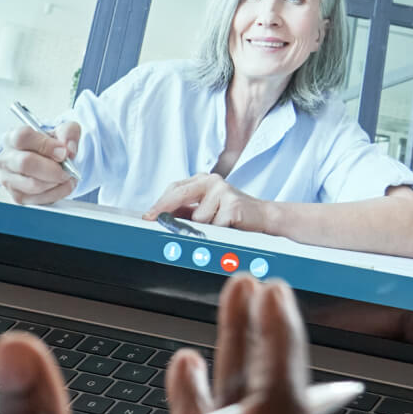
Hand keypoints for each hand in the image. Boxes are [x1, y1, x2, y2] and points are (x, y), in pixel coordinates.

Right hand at [0, 120, 81, 205]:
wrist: (45, 162)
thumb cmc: (49, 146)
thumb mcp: (62, 132)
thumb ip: (68, 133)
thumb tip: (69, 150)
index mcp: (12, 138)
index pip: (22, 137)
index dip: (45, 145)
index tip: (63, 151)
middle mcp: (5, 159)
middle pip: (25, 163)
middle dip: (52, 168)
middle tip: (67, 170)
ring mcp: (8, 180)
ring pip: (33, 184)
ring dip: (57, 183)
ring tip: (67, 177)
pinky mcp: (17, 197)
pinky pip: (39, 199)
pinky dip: (57, 194)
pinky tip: (62, 185)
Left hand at [146, 173, 274, 231]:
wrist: (264, 217)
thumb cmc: (233, 215)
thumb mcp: (207, 209)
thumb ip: (186, 211)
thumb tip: (161, 217)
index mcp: (203, 180)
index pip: (175, 188)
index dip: (160, 203)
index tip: (148, 216)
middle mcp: (212, 181)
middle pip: (180, 194)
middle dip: (164, 210)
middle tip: (152, 221)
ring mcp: (223, 190)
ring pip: (198, 218)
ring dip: (205, 229)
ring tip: (219, 226)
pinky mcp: (233, 204)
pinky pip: (215, 226)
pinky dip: (219, 233)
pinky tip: (229, 227)